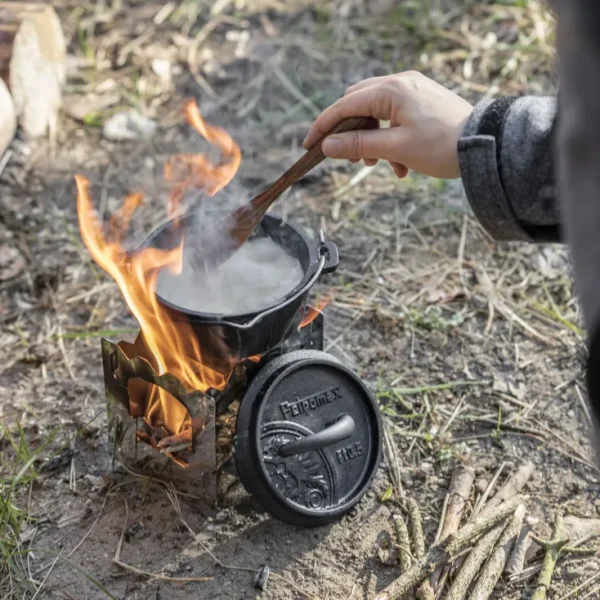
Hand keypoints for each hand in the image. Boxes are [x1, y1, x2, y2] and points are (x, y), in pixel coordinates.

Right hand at [303, 71, 473, 178]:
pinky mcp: (423, 100)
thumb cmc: (441, 146)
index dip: (324, 127)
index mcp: (391, 90)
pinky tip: (402, 164)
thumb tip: (329, 146)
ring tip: (382, 166)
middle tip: (352, 158)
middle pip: (358, 105)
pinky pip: (395, 117)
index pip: (345, 106)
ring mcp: (413, 90)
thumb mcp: (394, 148)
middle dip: (351, 133)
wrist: (484, 145)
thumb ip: (358, 145)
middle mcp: (400, 83)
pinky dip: (390, 139)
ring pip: (377, 113)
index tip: (310, 145)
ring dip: (373, 140)